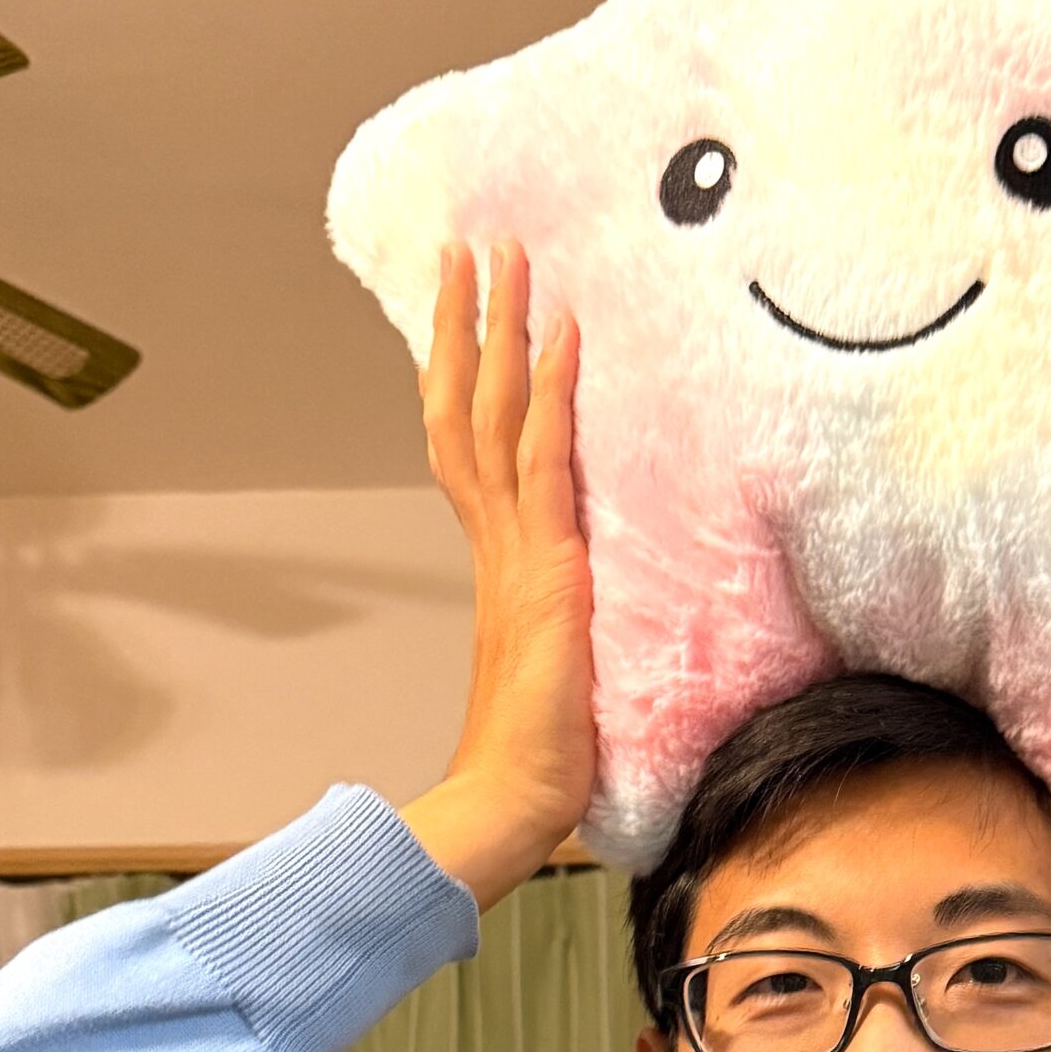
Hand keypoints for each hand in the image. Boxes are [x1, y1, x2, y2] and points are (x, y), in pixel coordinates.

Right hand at [399, 240, 595, 909]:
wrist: (511, 805)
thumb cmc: (539, 759)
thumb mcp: (560, 668)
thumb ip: (562, 630)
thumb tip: (583, 625)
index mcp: (499, 564)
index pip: (473, 445)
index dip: (467, 373)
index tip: (468, 310)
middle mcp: (496, 545)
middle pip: (468, 408)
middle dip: (467, 323)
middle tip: (470, 246)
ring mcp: (516, 554)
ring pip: (496, 416)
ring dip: (501, 329)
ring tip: (504, 254)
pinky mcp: (547, 572)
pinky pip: (546, 465)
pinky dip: (553, 396)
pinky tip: (563, 337)